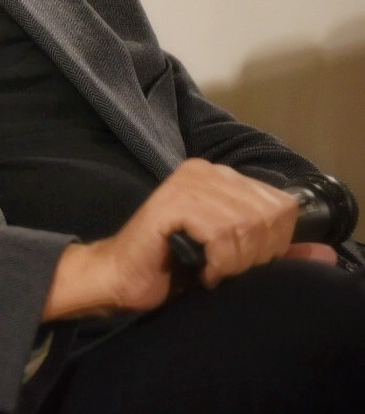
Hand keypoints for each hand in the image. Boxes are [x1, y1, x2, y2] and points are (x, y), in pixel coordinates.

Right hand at [44, 158, 299, 320]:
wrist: (122, 277)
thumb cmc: (176, 267)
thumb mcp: (236, 258)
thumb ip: (278, 252)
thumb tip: (326, 254)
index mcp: (222, 177)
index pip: (282, 206)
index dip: (272, 244)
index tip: (241, 261)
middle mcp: (206, 171)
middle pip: (267, 217)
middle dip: (252, 255)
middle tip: (223, 268)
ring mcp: (187, 183)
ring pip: (246, 226)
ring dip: (232, 262)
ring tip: (209, 270)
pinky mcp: (172, 202)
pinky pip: (221, 234)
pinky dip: (216, 262)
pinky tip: (198, 269)